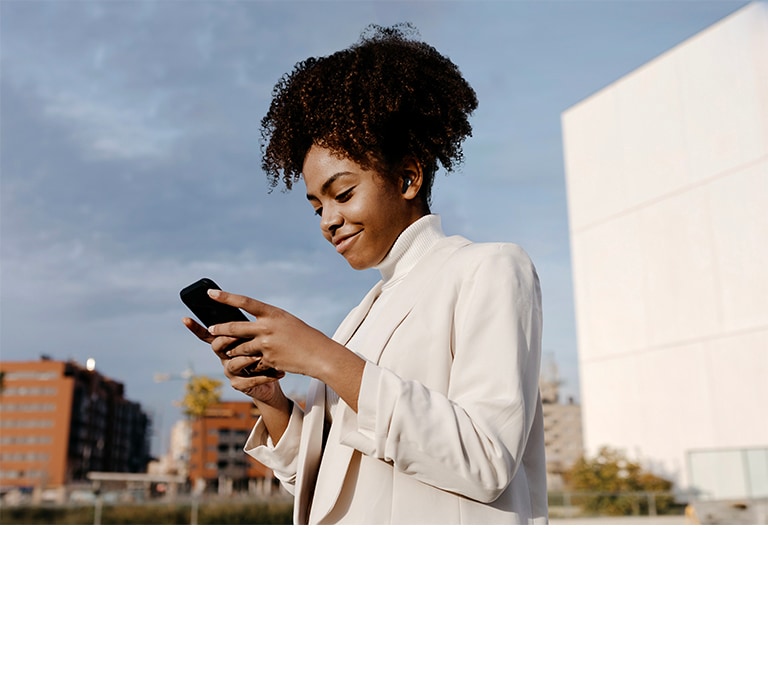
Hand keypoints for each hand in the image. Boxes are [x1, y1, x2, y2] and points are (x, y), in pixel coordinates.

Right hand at [181, 315, 285, 405]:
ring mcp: (230, 372)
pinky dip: (265, 376)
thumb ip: (249, 326)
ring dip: (247, 358)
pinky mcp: (240, 385)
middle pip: (217, 346)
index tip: (185, 318)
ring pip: (234, 364)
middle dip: (227, 339)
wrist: (274, 377)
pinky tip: (279, 373)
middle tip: (238, 334)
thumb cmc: (266, 352)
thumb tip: (245, 302)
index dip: (195, 328)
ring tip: (260, 356)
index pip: (208, 334)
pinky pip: (250, 380)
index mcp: (226, 344)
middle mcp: (224, 357)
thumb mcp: (258, 337)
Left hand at [206, 289, 365, 410]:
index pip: (245, 302)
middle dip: (220, 329)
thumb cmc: (305, 337)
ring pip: (240, 347)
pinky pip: (253, 361)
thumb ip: (268, 321)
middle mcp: (267, 327)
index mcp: (273, 313)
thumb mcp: (287, 323)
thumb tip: (250, 324)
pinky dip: (253, 363)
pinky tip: (257, 364)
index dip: (226, 297)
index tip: (210, 293)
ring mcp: (266, 344)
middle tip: (210, 329)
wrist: (320, 355)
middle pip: (235, 327)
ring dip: (234, 350)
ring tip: (229, 352)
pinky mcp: (268, 359)